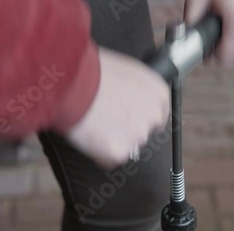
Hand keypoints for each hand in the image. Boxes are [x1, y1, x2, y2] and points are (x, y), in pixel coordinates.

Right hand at [64, 47, 169, 168]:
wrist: (73, 83)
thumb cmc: (92, 72)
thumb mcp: (124, 69)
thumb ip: (134, 87)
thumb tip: (127, 94)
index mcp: (158, 93)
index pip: (159, 114)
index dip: (139, 116)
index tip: (129, 117)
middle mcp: (152, 115)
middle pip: (143, 132)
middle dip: (126, 130)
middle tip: (106, 119)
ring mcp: (137, 136)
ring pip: (127, 146)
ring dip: (113, 140)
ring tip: (95, 123)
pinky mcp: (120, 152)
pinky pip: (110, 159)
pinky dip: (99, 153)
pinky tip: (90, 135)